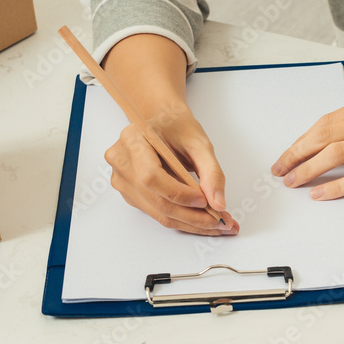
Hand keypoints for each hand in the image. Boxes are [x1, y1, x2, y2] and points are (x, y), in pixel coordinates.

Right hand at [105, 103, 237, 234]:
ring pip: (158, 213)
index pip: (152, 177)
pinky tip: (202, 219)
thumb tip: (218, 204)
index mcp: (133, 141)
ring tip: (217, 225)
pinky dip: (182, 219)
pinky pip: (157, 213)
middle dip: (193, 217)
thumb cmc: (176, 126)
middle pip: (157, 201)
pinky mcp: (131, 193)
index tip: (205, 201)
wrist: (160, 119)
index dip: (179, 194)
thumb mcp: (199, 142)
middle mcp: (121, 162)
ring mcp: (122, 180)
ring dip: (191, 223)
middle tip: (222, 222)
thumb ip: (211, 172)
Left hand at [270, 92, 343, 199]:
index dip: (301, 139)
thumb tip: (331, 140)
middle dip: (296, 154)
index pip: (327, 121)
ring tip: (294, 182)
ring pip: (336, 154)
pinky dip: (335, 187)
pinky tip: (320, 194)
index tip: (287, 153)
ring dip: (309, 169)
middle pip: (324, 135)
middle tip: (280, 169)